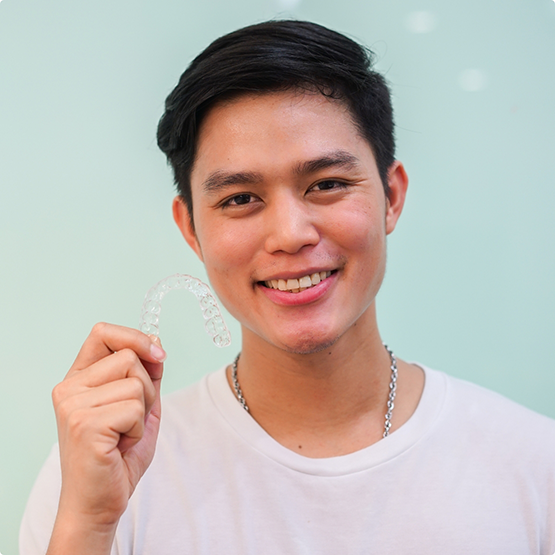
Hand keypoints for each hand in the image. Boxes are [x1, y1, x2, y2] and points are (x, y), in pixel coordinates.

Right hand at [48, 323, 165, 550]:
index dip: (135, 336)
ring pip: (136, 384)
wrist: (99, 501)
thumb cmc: (118, 454)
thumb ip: (146, 373)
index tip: (158, 354)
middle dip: (146, 388)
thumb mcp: (140, 405)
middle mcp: (69, 388)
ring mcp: (73, 405)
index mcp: (78, 378)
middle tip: (131, 418)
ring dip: (143, 412)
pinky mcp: (84, 424)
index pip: (103, 332)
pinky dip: (138, 429)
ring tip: (123, 433)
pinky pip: (135, 408)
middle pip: (129, 357)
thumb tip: (155, 340)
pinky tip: (120, 444)